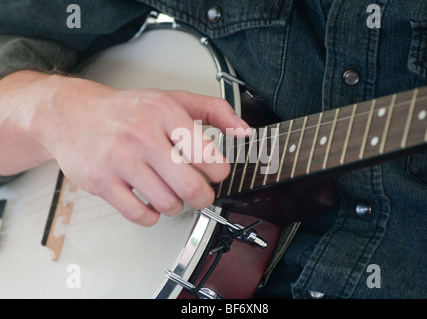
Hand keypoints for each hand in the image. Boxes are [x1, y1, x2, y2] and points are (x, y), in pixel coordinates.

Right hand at [0, 71, 250, 225]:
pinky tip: (151, 203)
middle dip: (203, 196)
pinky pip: (140, 215)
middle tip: (200, 193)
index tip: (214, 172)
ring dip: (176, 205)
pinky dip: (152, 215)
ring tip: (171, 192)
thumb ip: (214, 111)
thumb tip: (244, 132)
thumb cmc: (126, 110)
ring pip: (168, 203)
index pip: (208, 156)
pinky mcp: (101, 182)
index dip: (218, 171)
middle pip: (191, 187)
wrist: (71, 114)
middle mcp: (141, 134)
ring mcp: (119, 160)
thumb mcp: (172, 98)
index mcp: (164, 111)